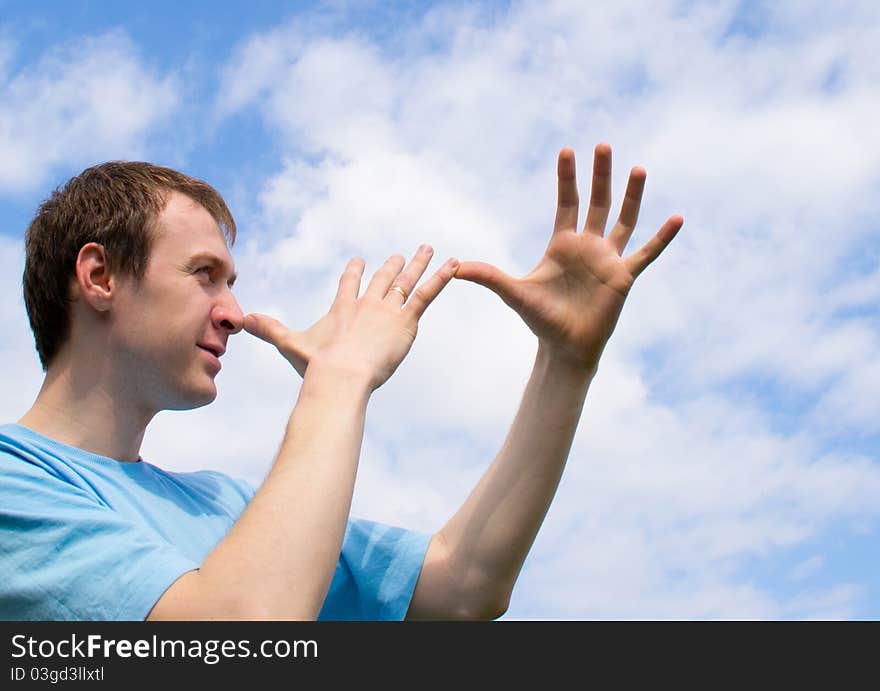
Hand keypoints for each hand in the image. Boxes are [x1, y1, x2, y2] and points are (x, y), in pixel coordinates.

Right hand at [243, 246, 457, 389]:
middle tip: (399, 255)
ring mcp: (387, 309)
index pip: (349, 285)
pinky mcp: (406, 319)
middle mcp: (366, 304)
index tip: (359, 261)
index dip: (355, 272)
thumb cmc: (317, 366)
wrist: (340, 374)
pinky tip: (454, 263)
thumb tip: (242, 319)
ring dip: (418, 264)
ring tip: (428, 249)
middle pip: (382, 279)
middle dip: (391, 267)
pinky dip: (441, 277)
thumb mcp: (291, 346)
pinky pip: (427, 293)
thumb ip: (270, 330)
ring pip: (406, 281)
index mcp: (342, 309)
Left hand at [454, 143, 682, 371]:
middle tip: (603, 145)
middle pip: (597, 202)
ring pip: (624, 220)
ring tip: (639, 168)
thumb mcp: (513, 293)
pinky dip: (662, 238)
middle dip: (599, 174)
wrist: (565, 347)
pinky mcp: (624, 277)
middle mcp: (588, 246)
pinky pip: (647, 253)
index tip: (567, 149)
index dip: (567, 177)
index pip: (567, 203)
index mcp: (563, 244)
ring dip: (632, 196)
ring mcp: (608, 260)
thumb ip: (487, 276)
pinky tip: (677, 218)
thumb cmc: (540, 320)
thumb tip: (454, 267)